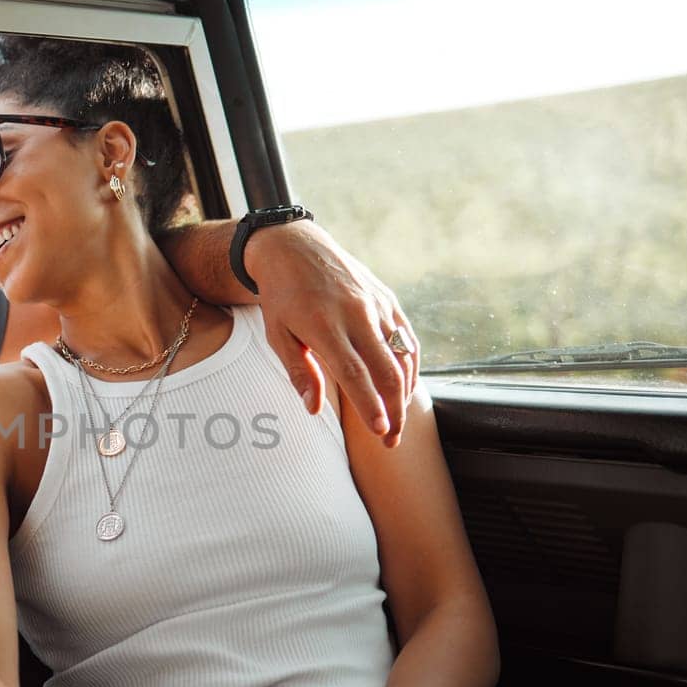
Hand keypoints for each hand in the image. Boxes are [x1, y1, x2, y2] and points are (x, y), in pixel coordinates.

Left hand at [245, 220, 418, 447]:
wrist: (295, 247)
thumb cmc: (281, 296)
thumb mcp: (276, 334)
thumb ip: (298, 371)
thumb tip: (313, 409)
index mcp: (324, 325)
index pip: (354, 373)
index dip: (369, 404)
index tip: (380, 431)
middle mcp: (356, 314)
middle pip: (386, 370)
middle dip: (393, 410)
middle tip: (391, 440)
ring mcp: (376, 305)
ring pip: (403, 356)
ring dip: (404, 392)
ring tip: (395, 420)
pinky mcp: (387, 299)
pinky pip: (406, 338)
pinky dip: (409, 366)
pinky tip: (403, 388)